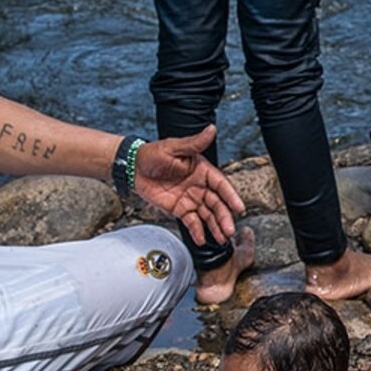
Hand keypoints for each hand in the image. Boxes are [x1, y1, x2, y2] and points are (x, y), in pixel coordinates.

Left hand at [131, 128, 241, 245]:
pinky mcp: (179, 209)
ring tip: (222, 239)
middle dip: (224, 217)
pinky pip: (191, 222)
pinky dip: (197, 231)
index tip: (239, 207)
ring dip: (215, 226)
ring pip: (207, 215)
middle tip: (229, 230)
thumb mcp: (174, 147)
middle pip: (216, 203)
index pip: (221, 185)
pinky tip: (202, 240)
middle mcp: (199, 186)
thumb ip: (194, 143)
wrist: (132, 168)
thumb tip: (211, 130)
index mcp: (202, 170)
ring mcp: (190, 199)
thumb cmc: (152, 154)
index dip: (231, 196)